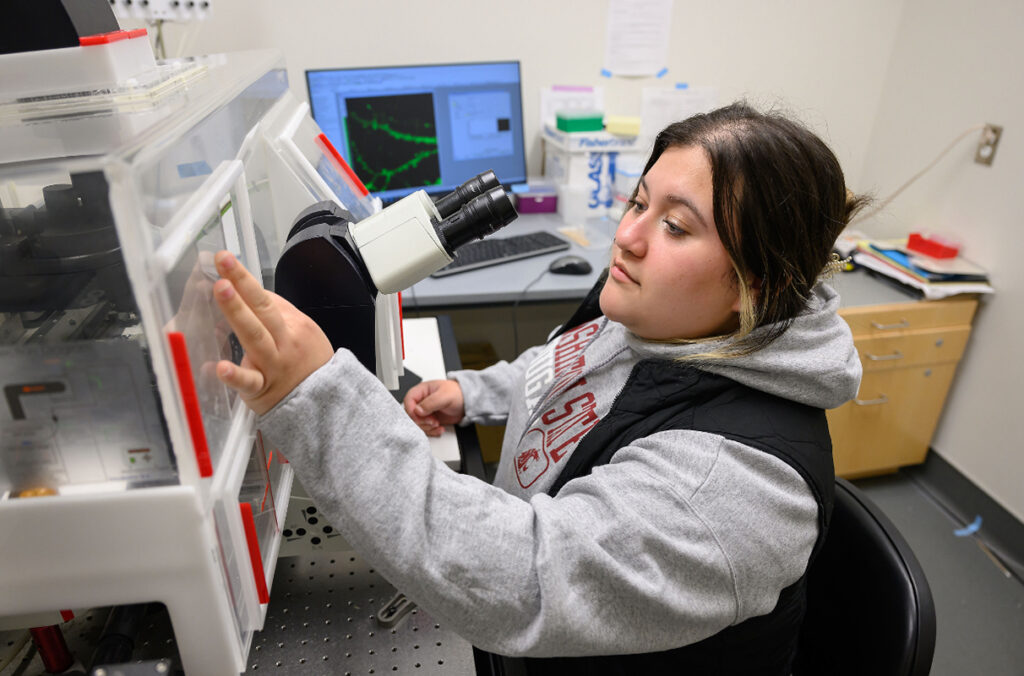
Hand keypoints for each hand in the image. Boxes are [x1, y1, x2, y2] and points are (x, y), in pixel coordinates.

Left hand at [212, 251, 333, 415]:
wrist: (327, 403)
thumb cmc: (310, 366)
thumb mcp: (304, 333)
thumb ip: (280, 315)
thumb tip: (252, 294)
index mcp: (294, 325)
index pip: (266, 299)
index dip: (244, 279)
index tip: (226, 260)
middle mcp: (284, 341)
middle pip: (263, 308)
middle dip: (242, 284)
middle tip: (224, 263)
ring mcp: (273, 364)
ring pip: (255, 336)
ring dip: (238, 312)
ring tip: (221, 290)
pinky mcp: (262, 389)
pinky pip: (249, 382)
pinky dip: (235, 376)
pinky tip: (219, 367)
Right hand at [403, 379, 464, 436]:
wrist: (467, 403)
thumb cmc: (458, 393)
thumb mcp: (444, 395)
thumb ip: (430, 402)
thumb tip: (417, 410)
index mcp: (422, 391)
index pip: (408, 400)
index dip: (412, 410)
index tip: (420, 416)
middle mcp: (421, 402)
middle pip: (411, 415)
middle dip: (421, 421)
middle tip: (433, 421)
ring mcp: (425, 412)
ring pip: (417, 424)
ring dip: (427, 427)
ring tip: (437, 424)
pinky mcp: (430, 420)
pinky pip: (425, 429)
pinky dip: (432, 431)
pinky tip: (440, 428)